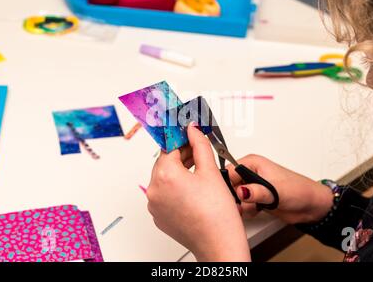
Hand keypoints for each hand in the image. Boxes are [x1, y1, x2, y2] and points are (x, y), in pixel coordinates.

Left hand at [147, 124, 250, 261]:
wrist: (218, 244)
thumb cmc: (217, 214)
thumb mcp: (210, 171)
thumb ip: (199, 145)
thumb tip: (192, 130)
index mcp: (165, 175)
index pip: (170, 147)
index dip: (182, 139)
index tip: (190, 135)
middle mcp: (154, 190)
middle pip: (164, 163)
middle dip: (181, 156)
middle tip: (198, 154)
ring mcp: (154, 205)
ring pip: (163, 179)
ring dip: (178, 172)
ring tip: (199, 174)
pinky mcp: (159, 216)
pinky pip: (163, 195)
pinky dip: (175, 189)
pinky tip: (192, 191)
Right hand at [228, 155, 333, 223]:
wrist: (310, 206)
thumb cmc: (298, 190)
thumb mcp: (276, 190)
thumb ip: (257, 192)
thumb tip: (241, 191)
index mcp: (253, 163)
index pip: (228, 172)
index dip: (227, 185)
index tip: (232, 196)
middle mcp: (251, 173)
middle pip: (229, 185)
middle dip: (235, 198)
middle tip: (244, 204)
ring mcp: (253, 186)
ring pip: (235, 197)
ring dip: (242, 206)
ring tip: (253, 207)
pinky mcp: (255, 198)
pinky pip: (242, 205)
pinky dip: (246, 210)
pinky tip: (256, 210)